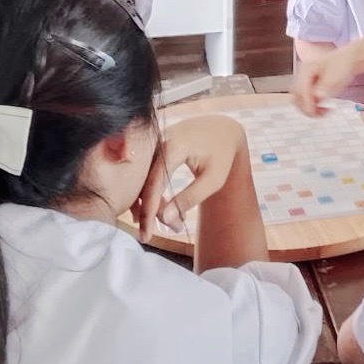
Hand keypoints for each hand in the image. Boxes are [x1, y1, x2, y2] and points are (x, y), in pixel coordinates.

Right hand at [133, 116, 246, 240]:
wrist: (222, 129)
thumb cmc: (221, 154)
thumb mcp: (213, 179)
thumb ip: (190, 197)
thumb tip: (165, 218)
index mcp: (172, 146)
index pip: (153, 184)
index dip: (149, 212)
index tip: (146, 235)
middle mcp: (156, 143)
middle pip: (144, 183)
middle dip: (152, 212)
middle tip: (171, 230)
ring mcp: (152, 145)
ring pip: (142, 180)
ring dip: (152, 204)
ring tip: (173, 223)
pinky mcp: (151, 149)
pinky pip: (144, 174)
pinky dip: (152, 193)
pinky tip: (164, 209)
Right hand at [293, 45, 358, 116]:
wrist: (346, 60)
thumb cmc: (342, 65)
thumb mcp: (337, 75)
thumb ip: (326, 85)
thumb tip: (317, 95)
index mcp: (307, 68)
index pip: (301, 88)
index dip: (307, 102)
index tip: (316, 112)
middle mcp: (302, 74)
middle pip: (296, 96)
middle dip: (307, 107)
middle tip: (321, 114)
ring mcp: (304, 81)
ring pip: (299, 100)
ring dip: (309, 109)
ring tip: (324, 112)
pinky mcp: (308, 88)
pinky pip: (305, 101)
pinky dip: (312, 108)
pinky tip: (324, 109)